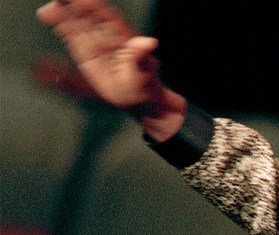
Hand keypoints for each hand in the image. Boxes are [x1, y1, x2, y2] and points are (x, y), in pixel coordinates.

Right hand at [37, 0, 185, 138]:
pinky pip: (70, 36)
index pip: (105, 13)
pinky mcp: (85, 53)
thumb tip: (149, 42)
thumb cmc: (144, 83)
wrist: (138, 98)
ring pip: (76, 23)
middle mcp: (106, 34)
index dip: (92, 5)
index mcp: (122, 34)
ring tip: (46, 11)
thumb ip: (140, 55)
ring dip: (61, 15)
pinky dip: (60, 27)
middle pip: (87, 14)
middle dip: (73, 5)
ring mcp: (94, 42)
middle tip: (58, 0)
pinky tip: (48, 18)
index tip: (79, 0)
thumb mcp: (143, 70)